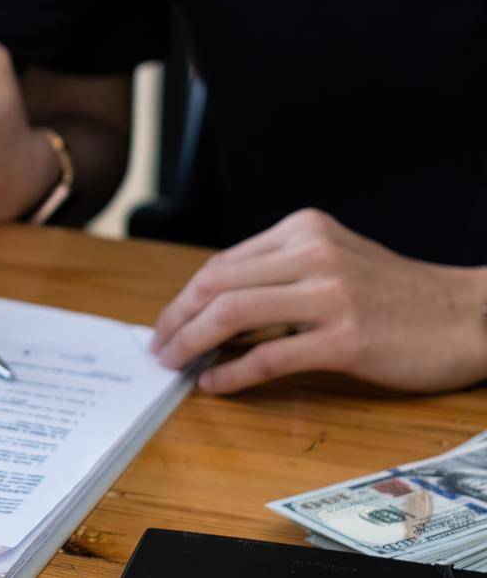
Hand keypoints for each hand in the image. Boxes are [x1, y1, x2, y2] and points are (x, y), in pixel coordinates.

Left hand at [151, 209, 486, 393]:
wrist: (470, 316)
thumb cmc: (398, 296)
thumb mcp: (335, 262)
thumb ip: (281, 274)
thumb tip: (214, 310)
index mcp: (303, 230)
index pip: (223, 263)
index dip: (185, 296)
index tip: (166, 323)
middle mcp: (312, 253)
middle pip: (217, 283)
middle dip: (176, 318)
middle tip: (158, 347)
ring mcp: (330, 294)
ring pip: (233, 314)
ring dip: (192, 341)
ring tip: (175, 364)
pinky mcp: (347, 337)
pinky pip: (270, 356)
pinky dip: (233, 372)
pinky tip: (215, 384)